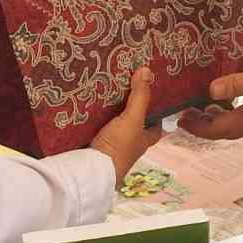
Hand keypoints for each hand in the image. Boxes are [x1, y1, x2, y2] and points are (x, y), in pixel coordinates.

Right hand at [90, 68, 162, 186]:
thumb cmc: (118, 148)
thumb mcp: (132, 120)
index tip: (153, 98)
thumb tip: (148, 71)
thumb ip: (140, 98)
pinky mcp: (92, 147)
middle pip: (133, 126)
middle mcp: (128, 146)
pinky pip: (94, 130)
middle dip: (129, 111)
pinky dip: (91, 121)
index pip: (155, 128)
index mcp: (142, 141)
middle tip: (123, 89)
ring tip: (102, 92)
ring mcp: (110, 148)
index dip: (156, 115)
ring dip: (108, 115)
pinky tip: (85, 108)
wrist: (90, 171)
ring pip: (112, 127)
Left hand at [177, 62, 242, 141]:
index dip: (196, 127)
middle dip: (205, 124)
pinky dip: (235, 117)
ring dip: (220, 120)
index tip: (180, 121)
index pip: (215, 130)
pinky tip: (236, 105)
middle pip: (224, 131)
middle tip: (188, 114)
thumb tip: (210, 91)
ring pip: (237, 128)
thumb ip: (235, 85)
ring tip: (207, 108)